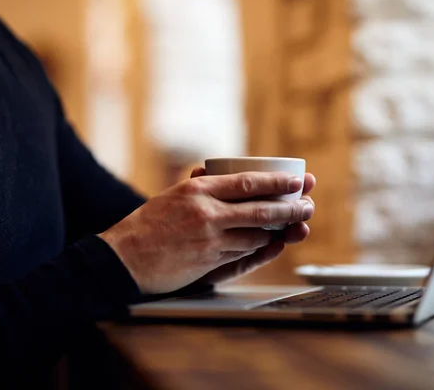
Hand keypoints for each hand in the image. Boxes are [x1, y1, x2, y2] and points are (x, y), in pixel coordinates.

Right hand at [100, 171, 314, 293]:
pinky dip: (263, 249)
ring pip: (256, 234)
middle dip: (291, 207)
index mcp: (198, 190)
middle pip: (260, 209)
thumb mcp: (172, 196)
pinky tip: (276, 244)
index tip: (296, 181)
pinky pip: (244, 254)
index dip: (276, 182)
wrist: (124, 257)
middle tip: (309, 204)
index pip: (247, 182)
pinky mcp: (209, 261)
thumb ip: (199, 186)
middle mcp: (207, 212)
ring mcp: (210, 239)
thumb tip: (216, 173)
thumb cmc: (147, 225)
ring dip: (280, 230)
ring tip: (298, 224)